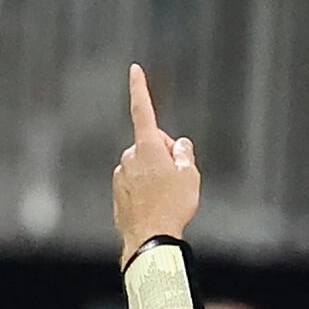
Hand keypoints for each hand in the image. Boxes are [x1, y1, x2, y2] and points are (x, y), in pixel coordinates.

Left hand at [113, 63, 200, 261]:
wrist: (150, 239)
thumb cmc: (172, 206)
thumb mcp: (190, 176)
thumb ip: (184, 154)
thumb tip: (179, 145)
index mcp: (146, 147)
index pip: (142, 110)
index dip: (140, 88)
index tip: (134, 70)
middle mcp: (129, 157)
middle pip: (149, 145)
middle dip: (162, 154)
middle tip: (178, 178)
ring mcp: (121, 176)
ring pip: (142, 167)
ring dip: (155, 175)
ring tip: (168, 198)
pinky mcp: (118, 195)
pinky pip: (135, 186)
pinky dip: (146, 192)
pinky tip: (156, 207)